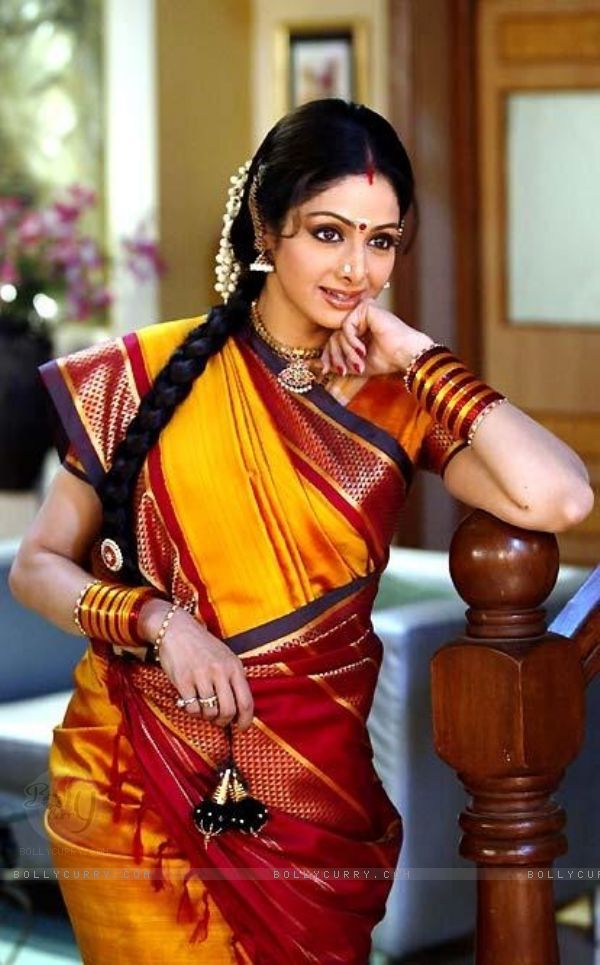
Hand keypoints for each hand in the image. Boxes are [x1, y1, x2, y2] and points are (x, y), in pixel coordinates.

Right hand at [140, 601, 253, 730]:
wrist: (176, 630)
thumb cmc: (203, 646)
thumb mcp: (226, 657)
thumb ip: (234, 679)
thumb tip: (240, 710)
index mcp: (235, 666)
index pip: (246, 702)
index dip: (246, 721)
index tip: (242, 729)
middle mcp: (220, 671)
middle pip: (228, 711)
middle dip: (224, 722)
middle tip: (218, 721)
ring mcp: (201, 676)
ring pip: (210, 712)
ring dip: (207, 716)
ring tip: (203, 707)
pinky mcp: (183, 680)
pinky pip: (192, 708)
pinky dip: (193, 711)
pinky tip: (191, 701)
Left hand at [320, 299, 432, 377]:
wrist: (405, 355)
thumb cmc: (387, 360)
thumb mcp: (355, 365)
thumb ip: (338, 363)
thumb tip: (314, 366)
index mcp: (357, 329)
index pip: (333, 340)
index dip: (328, 356)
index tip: (326, 371)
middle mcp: (358, 317)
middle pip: (333, 337)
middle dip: (337, 357)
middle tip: (345, 370)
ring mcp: (362, 311)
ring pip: (338, 333)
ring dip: (346, 352)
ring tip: (359, 362)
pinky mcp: (365, 307)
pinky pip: (346, 326)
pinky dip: (351, 341)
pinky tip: (362, 349)